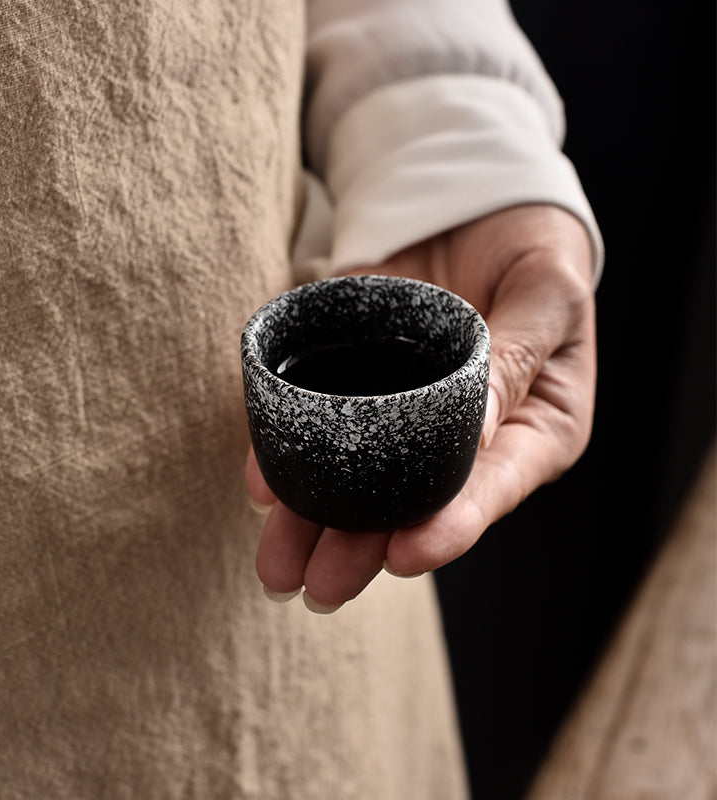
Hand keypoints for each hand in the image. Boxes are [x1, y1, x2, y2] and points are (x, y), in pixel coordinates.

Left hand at [247, 204, 596, 612]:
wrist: (475, 210)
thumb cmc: (533, 253)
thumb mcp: (547, 292)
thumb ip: (515, 357)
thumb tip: (471, 427)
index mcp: (530, 429)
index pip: (491, 489)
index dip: (450, 528)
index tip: (404, 555)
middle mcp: (464, 438)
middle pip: (413, 505)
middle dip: (364, 548)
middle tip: (318, 586)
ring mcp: (405, 414)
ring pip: (360, 480)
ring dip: (317, 522)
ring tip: (278, 562)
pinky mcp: (359, 383)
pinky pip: (323, 423)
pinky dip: (290, 453)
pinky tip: (262, 484)